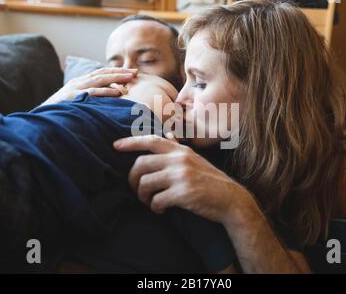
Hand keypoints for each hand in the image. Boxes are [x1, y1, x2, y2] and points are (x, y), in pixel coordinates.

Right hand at [42, 68, 137, 104]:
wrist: (41, 118)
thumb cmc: (60, 113)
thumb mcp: (76, 102)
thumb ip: (89, 99)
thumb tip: (107, 100)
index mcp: (80, 82)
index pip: (101, 73)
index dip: (117, 72)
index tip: (132, 73)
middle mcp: (78, 82)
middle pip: (102, 73)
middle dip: (120, 72)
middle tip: (136, 72)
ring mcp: (75, 89)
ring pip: (99, 80)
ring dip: (116, 78)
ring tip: (130, 78)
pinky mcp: (73, 98)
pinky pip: (92, 93)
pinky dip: (105, 91)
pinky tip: (117, 92)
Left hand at [113, 134, 249, 224]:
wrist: (230, 199)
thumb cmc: (210, 180)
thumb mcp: (195, 159)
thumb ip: (178, 149)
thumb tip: (166, 135)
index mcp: (180, 150)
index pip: (150, 140)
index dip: (130, 142)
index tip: (115, 145)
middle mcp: (179, 159)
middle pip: (141, 164)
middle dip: (132, 179)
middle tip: (136, 190)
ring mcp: (181, 175)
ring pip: (145, 183)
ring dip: (142, 196)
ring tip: (149, 202)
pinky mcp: (183, 193)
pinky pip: (156, 200)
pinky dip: (155, 207)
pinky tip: (161, 210)